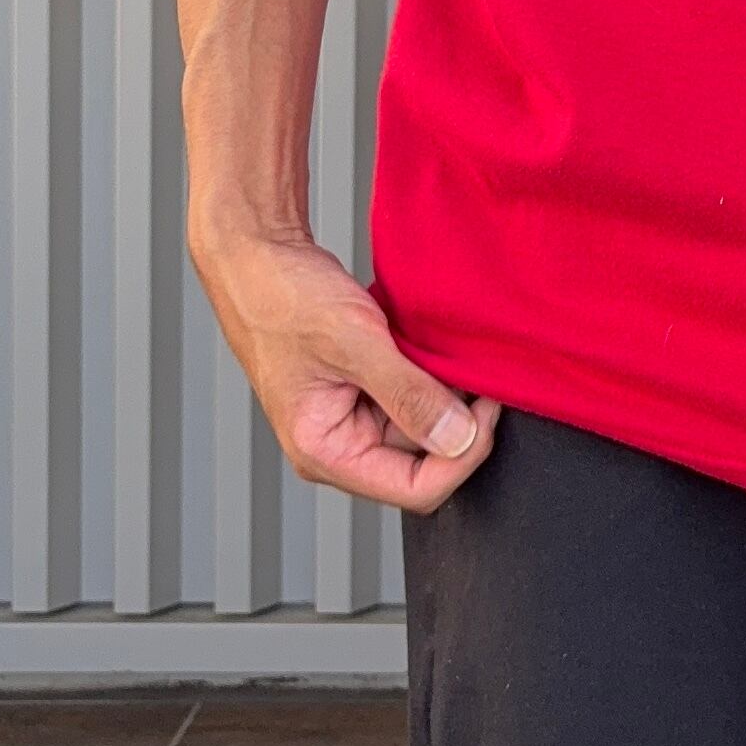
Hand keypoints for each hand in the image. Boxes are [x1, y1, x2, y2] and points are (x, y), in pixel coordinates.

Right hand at [192, 221, 499, 511]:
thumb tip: (459, 438)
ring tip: (442, 352)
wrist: (258, 254)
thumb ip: (409, 396)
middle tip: (473, 372)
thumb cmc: (281, 297)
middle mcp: (339, 444)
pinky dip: (430, 374)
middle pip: (426, 460)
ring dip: (445, 393)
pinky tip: (428, 347)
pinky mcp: (364, 390)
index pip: (416, 490)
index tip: (487, 408)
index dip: (462, 456)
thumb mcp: (354, 343)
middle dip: (457, 419)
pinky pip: (413, 395)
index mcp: (325, 452)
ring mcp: (352, 418)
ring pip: (424, 424)